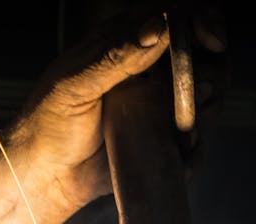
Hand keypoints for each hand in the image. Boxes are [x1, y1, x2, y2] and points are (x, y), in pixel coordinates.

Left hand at [15, 4, 227, 206]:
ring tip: (183, 128)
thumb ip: (116, 57)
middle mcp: (148, 69)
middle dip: (213, 68)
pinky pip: (193, 138)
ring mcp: (157, 104)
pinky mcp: (160, 138)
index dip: (201, 21)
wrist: (42, 176)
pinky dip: (195, 147)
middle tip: (199, 91)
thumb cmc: (47, 124)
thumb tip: (158, 28)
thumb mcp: (74, 85)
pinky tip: (180, 153)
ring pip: (207, 95)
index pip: (176, 15)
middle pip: (203, 54)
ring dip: (207, 109)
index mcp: (125, 42)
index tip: (211, 40)